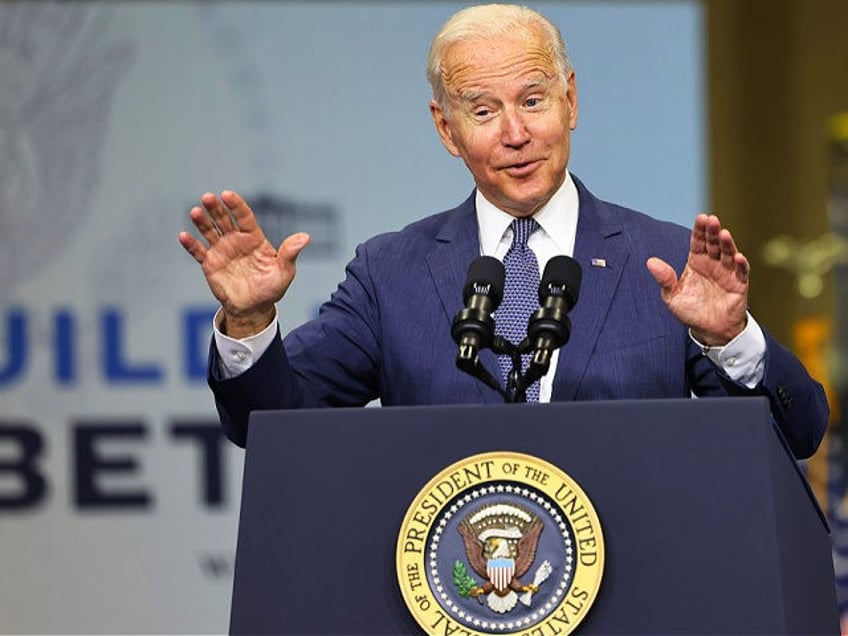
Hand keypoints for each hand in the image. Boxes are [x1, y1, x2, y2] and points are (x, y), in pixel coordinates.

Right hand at [178, 190, 309, 337]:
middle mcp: (236, 240)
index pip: (244, 217)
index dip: (236, 205)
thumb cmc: (272, 288)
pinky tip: (183, 236)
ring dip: (201, 221)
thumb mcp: (284, 272)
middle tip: (207, 197)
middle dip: (215, 208)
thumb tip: (305, 237)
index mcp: (253, 238)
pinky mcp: (210, 264)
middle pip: (224, 219)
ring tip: (195, 212)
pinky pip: (198, 251)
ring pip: (209, 231)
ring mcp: (222, 250)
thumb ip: (290, 253)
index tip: (227, 195)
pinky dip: (190, 244)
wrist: (254, 308)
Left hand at [646, 214, 748, 345]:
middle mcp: (713, 264)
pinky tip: (738, 257)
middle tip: (712, 220)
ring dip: (727, 244)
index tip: (701, 217)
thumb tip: (650, 262)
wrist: (709, 330)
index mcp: (696, 262)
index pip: (698, 242)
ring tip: (724, 234)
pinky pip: (741, 272)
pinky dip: (741, 264)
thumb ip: (664, 279)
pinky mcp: (739, 284)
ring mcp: (727, 272)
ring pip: (728, 254)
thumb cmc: (690, 311)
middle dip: (713, 232)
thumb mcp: (672, 296)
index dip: (699, 230)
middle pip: (714, 244)